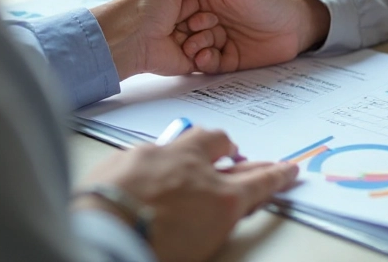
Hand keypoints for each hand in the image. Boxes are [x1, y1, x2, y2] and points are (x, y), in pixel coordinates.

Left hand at [73, 128, 298, 261]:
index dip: (276, 175)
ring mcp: (161, 156)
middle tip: (236, 156)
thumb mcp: (203, 246)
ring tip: (195, 156)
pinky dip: (154, 160)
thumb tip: (221, 212)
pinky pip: (151, 149)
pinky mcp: (129, 154)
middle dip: (232, 150)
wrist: (100, 238)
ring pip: (189, 137)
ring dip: (195, 146)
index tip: (287, 169)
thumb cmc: (153, 252)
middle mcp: (196, 168)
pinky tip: (146, 172)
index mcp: (221, 200)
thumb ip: (217, 221)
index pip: (260, 182)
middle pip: (224, 145)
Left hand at [90, 0, 224, 80]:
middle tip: (190, 20)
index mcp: (179, 0)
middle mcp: (184, 19)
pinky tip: (189, 47)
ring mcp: (188, 39)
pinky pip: (211, 58)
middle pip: (214, 18)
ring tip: (186, 33)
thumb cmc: (144, 5)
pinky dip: (205, 54)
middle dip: (207, 18)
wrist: (131, 37)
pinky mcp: (190, 59)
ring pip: (215, 37)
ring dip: (205, 35)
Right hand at [175, 0, 330, 72]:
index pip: (178, 3)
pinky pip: (207, 64)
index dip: (173, 8)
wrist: (295, 26)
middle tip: (192, 30)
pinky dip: (203, 62)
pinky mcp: (224, 59)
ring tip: (198, 46)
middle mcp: (205, 17)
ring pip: (192, 47)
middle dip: (182, 32)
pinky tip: (206, 57)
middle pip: (182, 28)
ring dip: (192, 48)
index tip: (172, 11)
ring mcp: (214, 39)